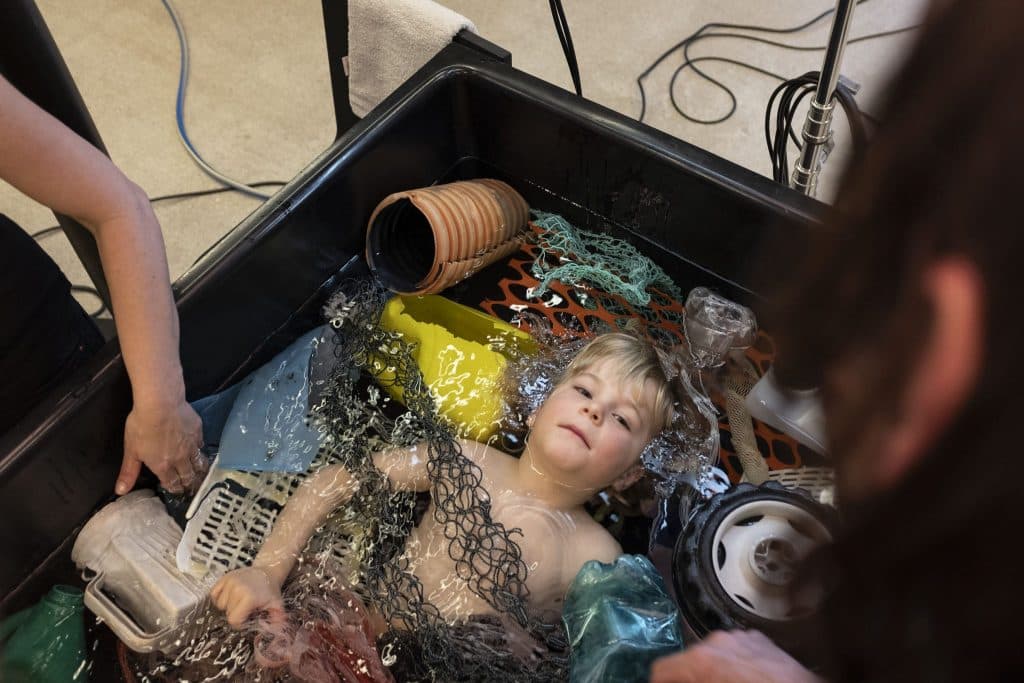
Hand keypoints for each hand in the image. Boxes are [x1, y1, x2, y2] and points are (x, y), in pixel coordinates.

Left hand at [118, 399, 203, 494]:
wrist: (161, 403)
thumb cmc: (142, 425)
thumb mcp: (131, 450)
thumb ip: (129, 472)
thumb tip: (120, 491)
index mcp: (163, 466)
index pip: (173, 483)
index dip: (175, 489)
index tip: (176, 490)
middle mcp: (180, 459)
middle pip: (188, 476)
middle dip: (189, 483)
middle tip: (190, 486)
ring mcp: (192, 445)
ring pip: (199, 463)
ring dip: (199, 471)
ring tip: (200, 473)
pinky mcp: (198, 431)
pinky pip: (201, 445)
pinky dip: (199, 450)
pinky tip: (198, 448)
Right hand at [211, 566, 285, 628]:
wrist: (269, 570)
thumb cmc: (271, 591)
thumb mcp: (277, 606)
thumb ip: (277, 621)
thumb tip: (277, 634)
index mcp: (249, 598)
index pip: (233, 620)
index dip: (239, 623)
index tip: (246, 618)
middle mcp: (237, 589)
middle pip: (227, 613)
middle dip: (235, 614)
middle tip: (245, 608)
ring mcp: (229, 582)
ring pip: (219, 604)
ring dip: (227, 606)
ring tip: (238, 600)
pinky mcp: (224, 577)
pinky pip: (213, 594)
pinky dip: (219, 598)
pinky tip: (229, 596)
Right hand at [650, 630, 823, 682]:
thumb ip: (689, 682)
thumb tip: (666, 680)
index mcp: (703, 660)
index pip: (661, 670)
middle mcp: (718, 640)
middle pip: (687, 660)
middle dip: (688, 679)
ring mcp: (742, 637)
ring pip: (711, 655)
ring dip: (711, 673)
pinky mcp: (762, 641)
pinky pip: (736, 652)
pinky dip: (733, 668)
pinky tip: (745, 682)